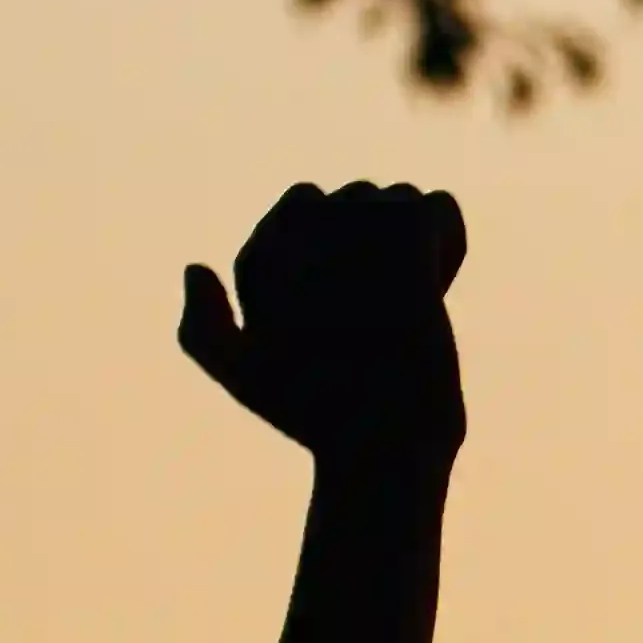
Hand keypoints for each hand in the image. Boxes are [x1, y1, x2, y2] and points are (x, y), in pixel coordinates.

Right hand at [178, 180, 470, 469]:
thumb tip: (195, 270)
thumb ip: (200, 331)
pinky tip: (434, 292)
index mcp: (260, 253)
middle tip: (384, 315)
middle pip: (353, 201)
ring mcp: (352, 221)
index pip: (303, 211)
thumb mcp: (241, 379)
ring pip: (398, 203)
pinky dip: (448, 244)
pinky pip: (439, 207)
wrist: (380, 442)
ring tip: (408, 308)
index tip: (349, 314)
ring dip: (411, 250)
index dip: (337, 261)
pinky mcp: (402, 230)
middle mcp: (298, 223)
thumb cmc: (314, 418)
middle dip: (376, 248)